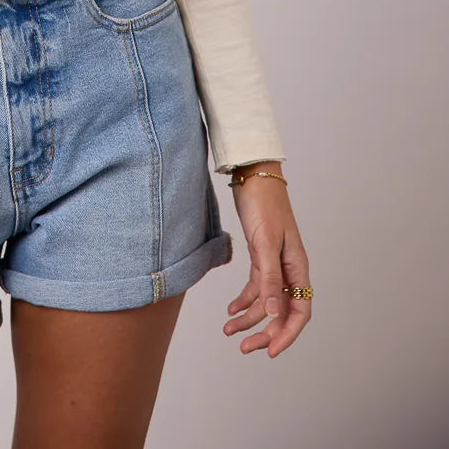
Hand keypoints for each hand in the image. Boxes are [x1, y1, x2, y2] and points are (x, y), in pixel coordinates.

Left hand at [223, 165, 311, 357]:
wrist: (252, 176)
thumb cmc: (264, 204)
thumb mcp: (265, 243)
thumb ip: (270, 278)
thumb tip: (275, 312)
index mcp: (298, 267)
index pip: (300, 311)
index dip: (287, 334)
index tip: (269, 351)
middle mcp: (288, 269)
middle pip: (282, 311)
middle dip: (264, 332)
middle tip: (244, 347)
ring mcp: (274, 263)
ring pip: (265, 301)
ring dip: (249, 318)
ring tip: (228, 330)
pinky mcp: (260, 255)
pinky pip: (255, 286)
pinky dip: (244, 300)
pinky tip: (230, 309)